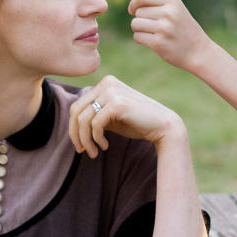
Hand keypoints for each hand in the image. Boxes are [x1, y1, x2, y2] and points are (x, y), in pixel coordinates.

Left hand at [68, 75, 184, 157]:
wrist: (163, 126)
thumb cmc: (138, 124)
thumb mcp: (111, 118)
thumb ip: (95, 116)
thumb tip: (72, 126)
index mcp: (105, 84)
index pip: (77, 106)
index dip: (73, 128)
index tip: (81, 145)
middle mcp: (107, 83)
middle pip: (76, 111)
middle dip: (76, 135)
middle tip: (83, 151)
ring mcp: (111, 91)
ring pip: (83, 119)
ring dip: (86, 140)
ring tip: (94, 152)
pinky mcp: (117, 103)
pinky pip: (95, 124)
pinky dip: (96, 139)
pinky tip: (105, 146)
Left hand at [127, 0, 212, 71]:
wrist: (199, 51)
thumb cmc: (183, 28)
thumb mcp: (174, 10)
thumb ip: (153, 2)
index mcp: (172, 0)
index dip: (134, 3)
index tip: (133, 10)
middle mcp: (168, 13)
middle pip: (138, 12)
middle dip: (141, 19)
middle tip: (155, 26)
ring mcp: (163, 28)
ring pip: (135, 24)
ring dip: (140, 29)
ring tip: (153, 33)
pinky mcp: (159, 43)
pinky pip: (137, 37)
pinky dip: (141, 40)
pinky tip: (153, 41)